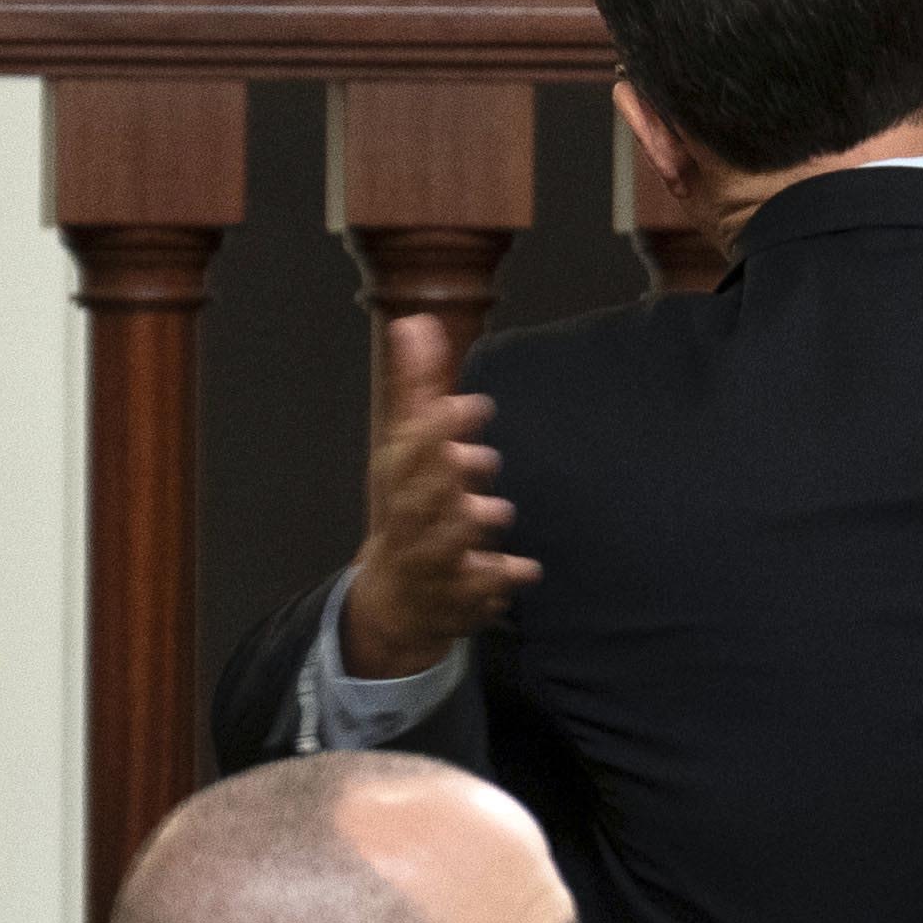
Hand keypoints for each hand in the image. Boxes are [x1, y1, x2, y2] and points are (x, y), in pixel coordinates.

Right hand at [339, 315, 540, 678]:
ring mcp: (430, 561)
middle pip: (420, 497)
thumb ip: (418, 388)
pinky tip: (526, 568)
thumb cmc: (410, 508)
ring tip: (497, 510)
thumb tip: (416, 323)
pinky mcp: (456, 596)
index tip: (474, 404)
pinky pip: (477, 590)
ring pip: (445, 544)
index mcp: (398, 480)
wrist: (396, 599)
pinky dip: (500, 579)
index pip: (409, 451)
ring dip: (469, 526)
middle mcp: (409, 520)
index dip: (439, 428)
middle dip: (448, 477)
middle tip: (483, 458)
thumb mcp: (408, 451)